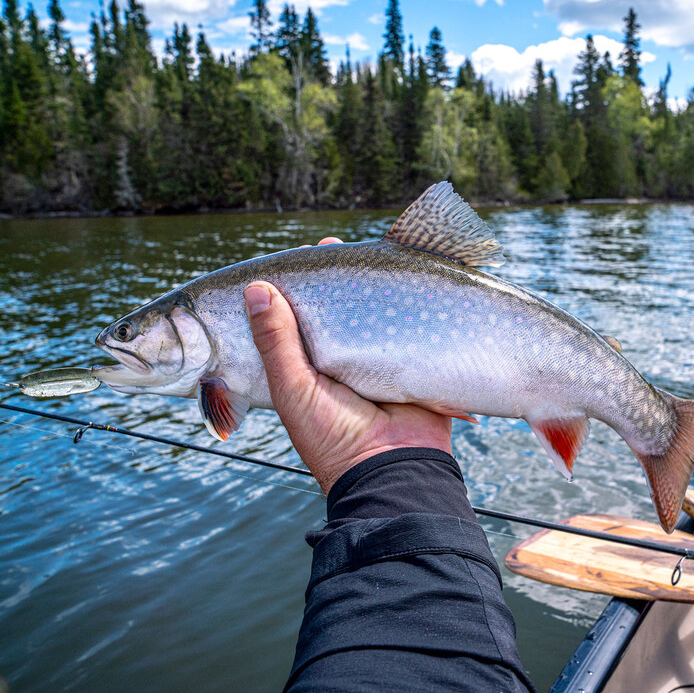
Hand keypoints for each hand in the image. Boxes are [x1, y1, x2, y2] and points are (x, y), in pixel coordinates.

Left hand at [243, 238, 452, 493]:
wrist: (395, 470)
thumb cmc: (333, 437)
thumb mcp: (292, 388)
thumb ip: (275, 340)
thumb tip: (256, 288)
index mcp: (305, 370)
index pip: (292, 322)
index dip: (290, 292)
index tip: (290, 263)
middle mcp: (339, 363)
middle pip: (333, 312)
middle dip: (333, 279)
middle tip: (329, 248)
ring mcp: (376, 363)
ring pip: (369, 315)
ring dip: (368, 286)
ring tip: (361, 252)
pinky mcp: (411, 363)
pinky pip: (408, 328)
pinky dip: (405, 304)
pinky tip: (401, 276)